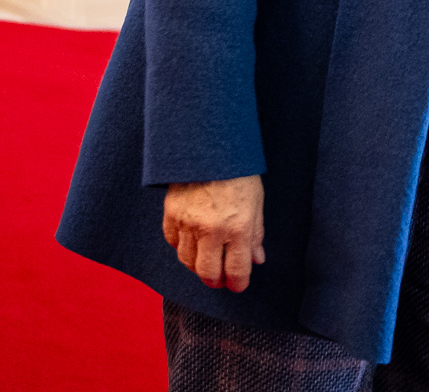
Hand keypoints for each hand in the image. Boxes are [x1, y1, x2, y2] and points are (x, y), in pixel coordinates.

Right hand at [164, 175, 264, 291]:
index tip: (238, 284)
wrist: (210, 145)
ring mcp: (189, 223)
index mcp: (238, 227)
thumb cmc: (238, 171)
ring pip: (187, 261)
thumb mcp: (256, 201)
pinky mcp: (172, 214)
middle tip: (220, 277)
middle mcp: (212, 230)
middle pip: (208, 273)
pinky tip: (191, 241)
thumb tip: (257, 259)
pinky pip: (172, 242)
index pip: (236, 271)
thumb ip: (255, 234)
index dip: (238, 283)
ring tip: (206, 258)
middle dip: (215, 280)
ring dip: (197, 265)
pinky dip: (181, 246)